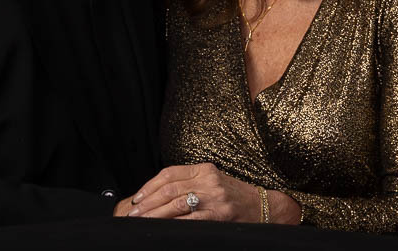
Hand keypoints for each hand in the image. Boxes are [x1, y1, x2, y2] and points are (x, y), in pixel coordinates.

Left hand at [126, 163, 262, 221]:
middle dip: (148, 202)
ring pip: (176, 204)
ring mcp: (214, 198)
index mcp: (204, 169)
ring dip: (155, 214)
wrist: (264, 207)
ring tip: (142, 221)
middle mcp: (208, 180)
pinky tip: (163, 229)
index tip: (137, 198)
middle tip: (133, 213)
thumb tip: (158, 195)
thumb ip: (190, 182)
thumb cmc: (235, 196)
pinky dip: (173, 224)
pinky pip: (190, 220)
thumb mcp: (213, 181)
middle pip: (169, 189)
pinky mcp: (218, 215)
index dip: (150, 186)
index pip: (169, 173)